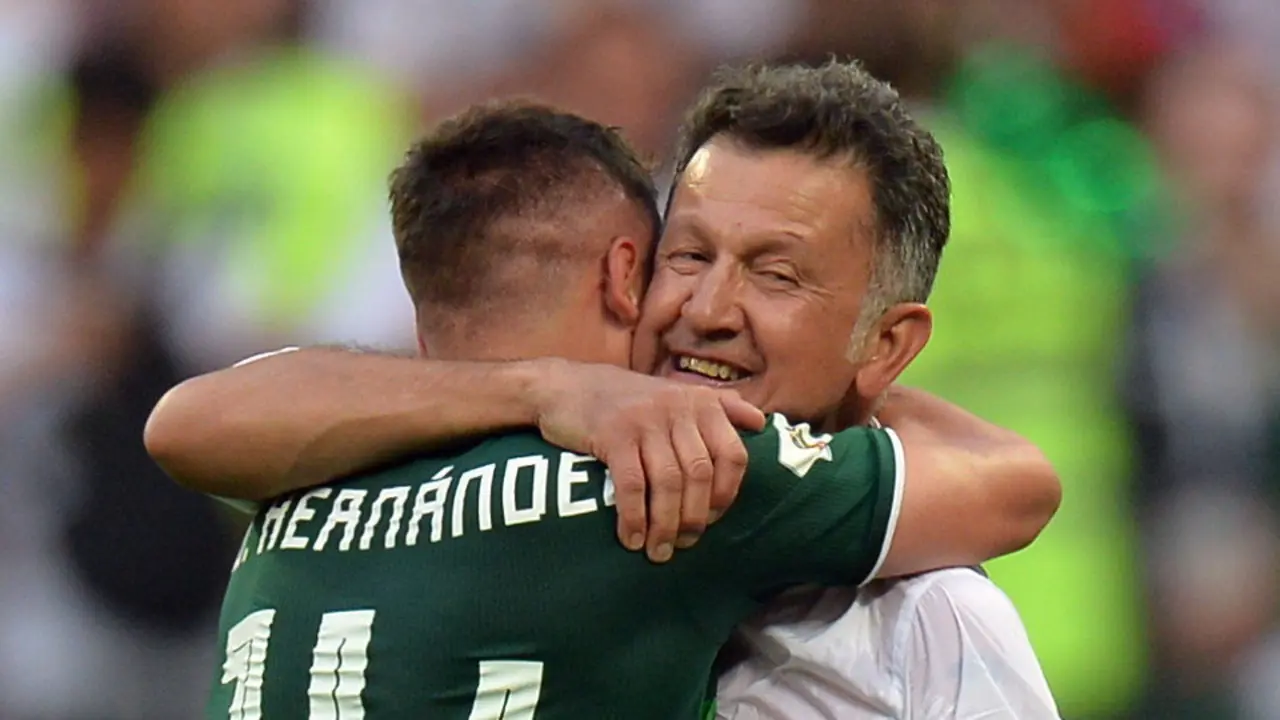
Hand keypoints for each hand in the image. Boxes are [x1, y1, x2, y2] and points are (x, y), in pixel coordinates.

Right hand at [531, 359, 765, 562]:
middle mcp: (678, 408)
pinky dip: (634, 517)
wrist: (564, 386)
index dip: (727, 494)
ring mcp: (645, 419)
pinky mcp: (613, 434)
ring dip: (665, 525)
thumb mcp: (675, 393)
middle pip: (700, 475)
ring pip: (669, 483)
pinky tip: (631, 539)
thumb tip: (761, 423)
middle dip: (695, 517)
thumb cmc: (625, 399)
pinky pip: (633, 485)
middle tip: (684, 544)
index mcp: (700, 402)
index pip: (733, 454)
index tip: (711, 520)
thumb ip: (720, 406)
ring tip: (658, 551)